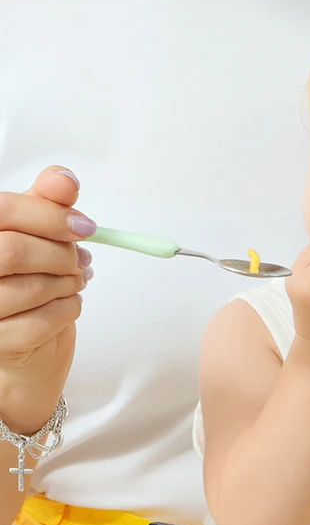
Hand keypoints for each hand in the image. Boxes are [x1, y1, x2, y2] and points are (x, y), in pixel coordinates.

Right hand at [0, 166, 95, 430]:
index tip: (87, 227)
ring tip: (76, 281)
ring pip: (33, 287)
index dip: (50, 216)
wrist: (25, 346)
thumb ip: (46, 204)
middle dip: (61, 254)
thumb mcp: (33, 233)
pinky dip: (69, 309)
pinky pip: (43, 322)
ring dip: (69, 283)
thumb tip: (65, 179)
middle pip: (15, 250)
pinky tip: (71, 303)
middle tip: (82, 260)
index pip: (4, 210)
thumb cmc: (23, 280)